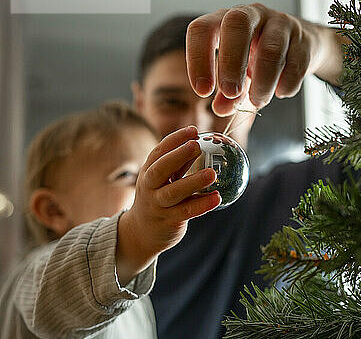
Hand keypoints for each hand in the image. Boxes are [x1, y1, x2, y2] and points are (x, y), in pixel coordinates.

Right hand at [116, 126, 220, 284]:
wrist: (140, 233)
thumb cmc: (158, 199)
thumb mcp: (163, 181)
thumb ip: (179, 165)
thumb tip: (202, 144)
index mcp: (148, 172)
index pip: (158, 152)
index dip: (175, 140)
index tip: (193, 130)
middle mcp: (148, 187)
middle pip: (160, 169)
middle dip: (177, 156)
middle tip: (196, 146)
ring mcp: (157, 205)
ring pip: (173, 193)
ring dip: (193, 182)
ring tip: (212, 174)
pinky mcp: (167, 221)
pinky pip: (186, 212)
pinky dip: (201, 205)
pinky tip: (217, 198)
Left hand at [186, 3, 343, 115]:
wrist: (300, 46)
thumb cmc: (260, 56)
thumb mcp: (239, 74)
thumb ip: (227, 93)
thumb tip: (221, 109)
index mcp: (226, 20)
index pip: (203, 29)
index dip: (198, 59)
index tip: (203, 91)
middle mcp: (252, 14)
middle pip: (237, 24)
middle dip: (231, 63)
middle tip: (230, 93)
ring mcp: (280, 23)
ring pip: (270, 49)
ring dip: (262, 82)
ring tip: (257, 101)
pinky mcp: (303, 39)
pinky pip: (296, 63)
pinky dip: (286, 83)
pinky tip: (281, 92)